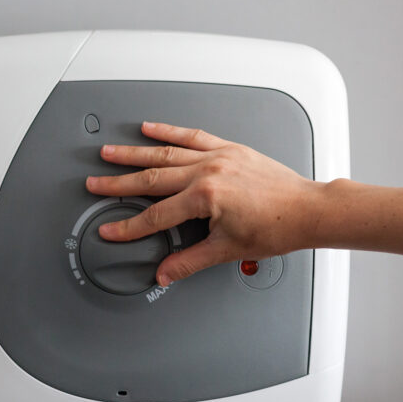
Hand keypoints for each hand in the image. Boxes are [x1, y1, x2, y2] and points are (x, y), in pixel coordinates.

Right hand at [85, 121, 324, 285]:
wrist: (308, 210)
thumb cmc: (276, 227)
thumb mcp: (227, 250)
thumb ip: (189, 261)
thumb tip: (165, 274)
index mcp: (206, 197)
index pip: (156, 215)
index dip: (129, 226)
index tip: (111, 229)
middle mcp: (209, 171)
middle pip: (152, 178)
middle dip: (119, 183)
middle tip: (95, 184)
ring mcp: (218, 156)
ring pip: (166, 152)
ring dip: (134, 152)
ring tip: (110, 153)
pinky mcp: (228, 148)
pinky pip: (192, 135)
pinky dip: (169, 131)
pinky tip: (150, 128)